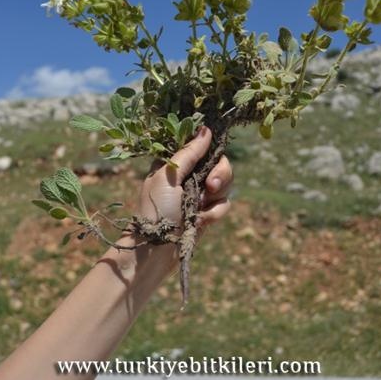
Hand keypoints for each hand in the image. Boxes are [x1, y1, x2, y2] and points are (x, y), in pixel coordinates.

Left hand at [113, 125, 232, 278]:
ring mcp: (199, 194)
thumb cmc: (156, 208)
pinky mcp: (206, 213)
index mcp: (177, 162)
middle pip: (220, 164)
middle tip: (209, 186)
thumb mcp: (169, 175)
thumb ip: (190, 153)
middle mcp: (189, 176)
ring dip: (216, 195)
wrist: (155, 250)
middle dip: (219, 175)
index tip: (212, 157)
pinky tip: (201, 221)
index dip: (212, 150)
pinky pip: (224, 204)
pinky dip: (214, 212)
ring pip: (225, 184)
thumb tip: (206, 129)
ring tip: (201, 206)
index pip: (203, 146)